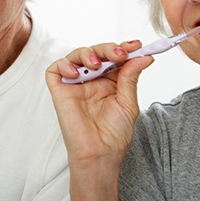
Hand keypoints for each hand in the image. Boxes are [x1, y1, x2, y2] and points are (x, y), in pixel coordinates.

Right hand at [46, 40, 153, 170]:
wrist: (100, 155)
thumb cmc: (114, 135)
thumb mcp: (128, 102)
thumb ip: (131, 77)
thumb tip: (144, 56)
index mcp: (110, 82)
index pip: (114, 58)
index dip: (124, 48)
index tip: (136, 45)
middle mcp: (92, 81)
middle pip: (96, 52)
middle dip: (108, 49)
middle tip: (120, 54)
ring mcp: (75, 85)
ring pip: (76, 56)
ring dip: (88, 53)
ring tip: (97, 64)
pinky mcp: (60, 91)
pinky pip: (55, 69)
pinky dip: (65, 65)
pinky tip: (77, 74)